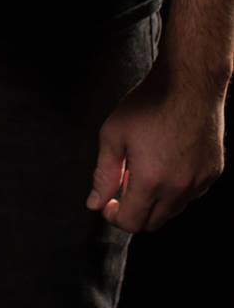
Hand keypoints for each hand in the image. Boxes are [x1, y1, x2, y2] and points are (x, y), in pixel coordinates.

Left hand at [87, 63, 226, 232]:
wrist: (188, 84)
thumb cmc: (149, 104)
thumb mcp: (113, 135)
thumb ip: (103, 174)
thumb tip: (94, 203)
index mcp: (151, 181)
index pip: (132, 223)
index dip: (114, 216)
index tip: (108, 202)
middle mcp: (179, 188)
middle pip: (153, 223)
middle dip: (134, 212)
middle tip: (123, 188)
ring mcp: (200, 182)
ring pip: (174, 210)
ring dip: (156, 202)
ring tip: (145, 172)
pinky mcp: (213, 173)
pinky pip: (191, 195)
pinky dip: (177, 190)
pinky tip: (167, 166)